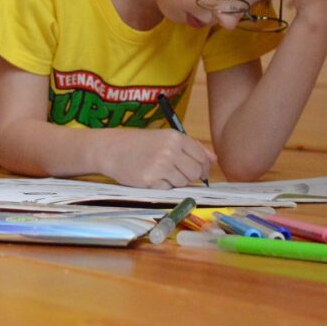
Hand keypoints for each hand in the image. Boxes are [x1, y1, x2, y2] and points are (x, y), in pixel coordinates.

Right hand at [99, 129, 215, 188]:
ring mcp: (160, 165)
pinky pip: (167, 189)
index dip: (203, 168)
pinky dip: (161, 186)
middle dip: (189, 176)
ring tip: (159, 171)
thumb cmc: (140, 143)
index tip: (200, 172)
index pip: (202, 158)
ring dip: (174, 181)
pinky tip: (150, 176)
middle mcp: (170, 150)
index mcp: (176, 137)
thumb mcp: (165, 138)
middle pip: (195, 173)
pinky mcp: (150, 179)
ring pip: (182, 183)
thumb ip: (192, 147)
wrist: (112, 148)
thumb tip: (214, 158)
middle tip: (175, 172)